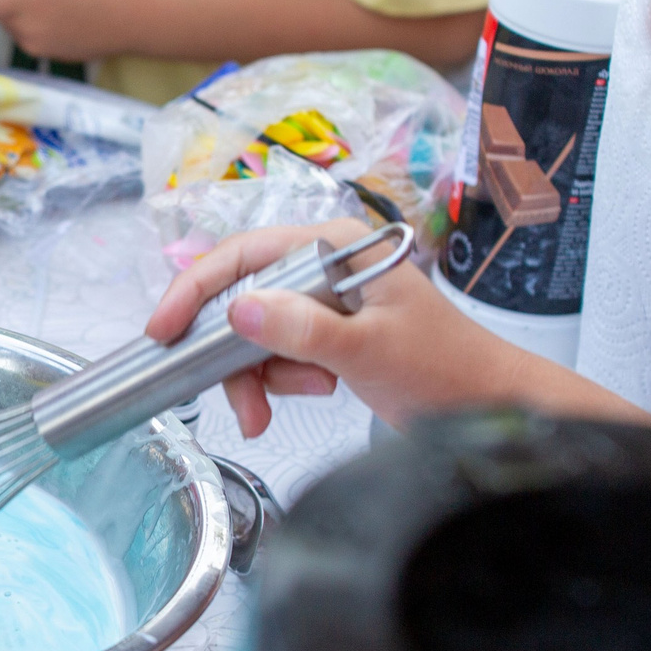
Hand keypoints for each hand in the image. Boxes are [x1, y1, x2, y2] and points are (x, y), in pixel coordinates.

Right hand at [146, 220, 525, 436]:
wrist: (489, 404)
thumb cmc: (444, 368)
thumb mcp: (367, 350)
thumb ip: (302, 330)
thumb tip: (239, 311)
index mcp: (335, 246)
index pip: (243, 254)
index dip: (195, 289)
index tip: (162, 332)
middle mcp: (324, 264)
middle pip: (242, 298)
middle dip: (235, 353)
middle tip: (241, 402)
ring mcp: (325, 299)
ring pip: (256, 332)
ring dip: (263, 374)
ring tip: (303, 397)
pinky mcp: (328, 332)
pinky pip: (278, 351)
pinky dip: (283, 379)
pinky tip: (318, 391)